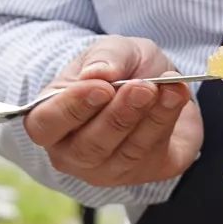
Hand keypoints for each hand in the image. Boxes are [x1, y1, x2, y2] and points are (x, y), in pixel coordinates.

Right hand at [24, 36, 203, 186]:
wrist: (158, 85)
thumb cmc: (121, 70)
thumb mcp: (112, 50)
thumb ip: (105, 56)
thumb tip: (97, 72)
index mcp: (50, 122)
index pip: (46, 125)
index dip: (72, 109)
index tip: (101, 88)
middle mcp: (74, 154)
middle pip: (90, 147)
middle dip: (120, 115)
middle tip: (143, 86)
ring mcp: (109, 170)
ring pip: (127, 153)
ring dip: (150, 118)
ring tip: (168, 87)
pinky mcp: (147, 173)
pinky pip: (156, 155)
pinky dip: (168, 122)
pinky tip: (177, 97)